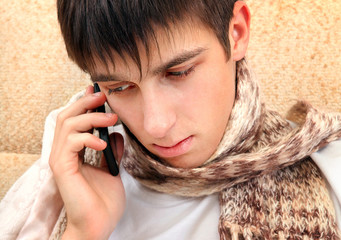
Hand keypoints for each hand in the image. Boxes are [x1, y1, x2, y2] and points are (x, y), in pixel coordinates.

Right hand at [49, 86, 124, 239]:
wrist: (99, 224)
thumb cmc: (103, 200)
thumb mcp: (112, 168)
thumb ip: (112, 150)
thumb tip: (116, 134)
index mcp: (74, 152)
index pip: (73, 121)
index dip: (83, 104)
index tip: (98, 92)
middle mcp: (64, 153)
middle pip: (66, 116)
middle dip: (84, 103)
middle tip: (103, 96)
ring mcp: (61, 159)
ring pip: (67, 124)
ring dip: (91, 117)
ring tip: (111, 119)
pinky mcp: (62, 168)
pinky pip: (71, 143)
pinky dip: (87, 138)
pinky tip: (103, 143)